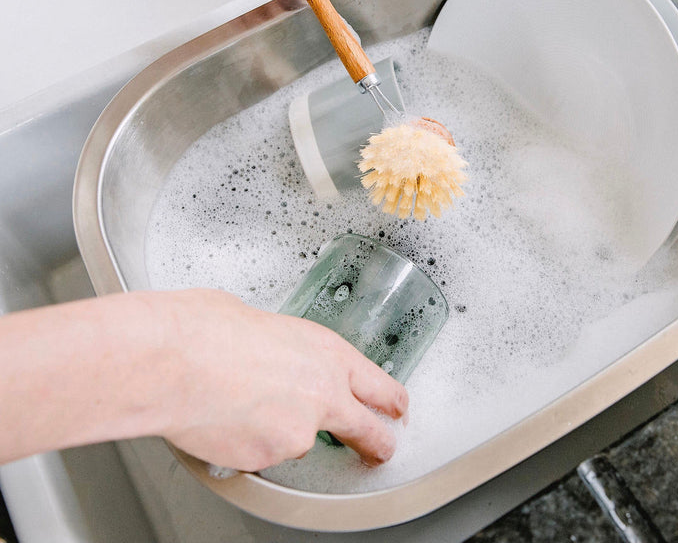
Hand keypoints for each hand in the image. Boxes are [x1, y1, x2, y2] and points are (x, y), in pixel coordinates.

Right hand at [0, 289, 406, 469]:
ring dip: (283, 432)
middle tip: (379, 449)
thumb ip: (285, 348)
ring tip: (244, 405)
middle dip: (377, 443)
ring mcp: (298, 432)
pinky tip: (226, 418)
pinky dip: (251, 443)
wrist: (174, 358)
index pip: (378, 385)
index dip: (392, 401)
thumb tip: (275, 353)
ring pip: (301, 442)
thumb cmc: (208, 328)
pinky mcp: (267, 459)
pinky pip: (264, 454)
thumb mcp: (264, 323)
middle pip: (369, 431)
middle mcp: (324, 394)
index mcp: (328, 352)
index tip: (397, 410)